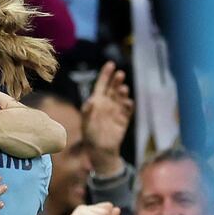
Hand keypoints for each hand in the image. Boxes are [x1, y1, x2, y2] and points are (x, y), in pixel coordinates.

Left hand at [82, 61, 132, 176]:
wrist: (99, 150)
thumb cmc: (90, 134)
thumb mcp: (85, 123)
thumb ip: (87, 111)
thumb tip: (91, 100)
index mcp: (97, 101)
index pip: (102, 84)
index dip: (106, 74)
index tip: (111, 64)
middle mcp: (108, 103)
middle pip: (113, 89)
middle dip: (116, 81)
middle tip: (120, 74)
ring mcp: (116, 111)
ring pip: (121, 98)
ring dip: (122, 92)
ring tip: (122, 88)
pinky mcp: (124, 120)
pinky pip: (127, 111)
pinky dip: (128, 106)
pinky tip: (128, 102)